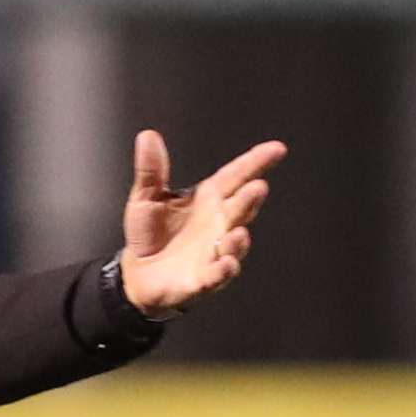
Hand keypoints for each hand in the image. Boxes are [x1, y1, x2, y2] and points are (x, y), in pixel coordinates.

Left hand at [115, 129, 285, 318]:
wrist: (138, 274)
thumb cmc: (150, 234)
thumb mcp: (145, 197)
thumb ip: (151, 170)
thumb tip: (147, 137)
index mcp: (208, 199)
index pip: (236, 175)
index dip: (256, 162)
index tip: (277, 149)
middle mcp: (218, 223)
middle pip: (240, 208)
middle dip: (250, 199)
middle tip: (258, 187)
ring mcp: (214, 252)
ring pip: (234, 244)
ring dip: (239, 240)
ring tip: (239, 232)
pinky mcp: (203, 279)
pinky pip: (218, 275)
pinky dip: (224, 270)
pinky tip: (227, 263)